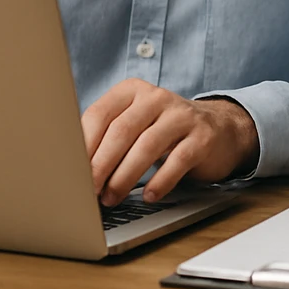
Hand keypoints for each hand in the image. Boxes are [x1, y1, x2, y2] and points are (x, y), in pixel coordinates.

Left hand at [81, 78, 259, 205]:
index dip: (83, 145)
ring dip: (125, 177)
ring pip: (147, 145)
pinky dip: (160, 181)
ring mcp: (182, 115)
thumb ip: (107, 137)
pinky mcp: (203, 136)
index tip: (70, 172)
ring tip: (112, 198)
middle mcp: (157, 97)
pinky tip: (149, 196)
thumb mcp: (134, 124)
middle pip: (122, 130)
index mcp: (132, 91)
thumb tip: (72, 170)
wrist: (218, 129)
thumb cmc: (162, 131)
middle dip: (101, 165)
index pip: (100, 114)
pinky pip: (178, 160)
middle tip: (88, 191)